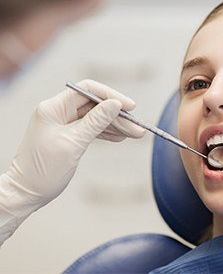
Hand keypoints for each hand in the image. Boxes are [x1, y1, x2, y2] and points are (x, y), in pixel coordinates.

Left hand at [0, 79, 144, 243]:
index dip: (111, 95)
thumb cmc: (43, 170)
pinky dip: (106, 132)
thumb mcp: (73, 144)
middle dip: (117, 116)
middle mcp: (58, 112)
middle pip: (95, 105)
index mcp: (53, 108)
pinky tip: (120, 137)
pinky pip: (91, 128)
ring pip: (96, 118)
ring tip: (135, 134)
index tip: (130, 106)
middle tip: (137, 127)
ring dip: (115, 125)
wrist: (25, 193)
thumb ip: (96, 121)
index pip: (87, 90)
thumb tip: (115, 104)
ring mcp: (63, 123)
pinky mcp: (68, 135)